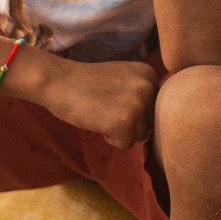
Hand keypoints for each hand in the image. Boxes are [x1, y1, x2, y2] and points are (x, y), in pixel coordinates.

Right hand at [38, 56, 156, 149]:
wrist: (57, 80)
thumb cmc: (86, 84)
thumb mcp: (123, 78)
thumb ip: (142, 93)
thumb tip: (163, 122)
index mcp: (149, 74)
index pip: (152, 109)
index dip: (129, 110)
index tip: (110, 96)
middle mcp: (149, 86)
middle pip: (148, 124)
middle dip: (126, 122)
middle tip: (103, 104)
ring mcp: (137, 104)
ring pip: (139, 136)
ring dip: (118, 130)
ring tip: (100, 110)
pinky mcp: (124, 121)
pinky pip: (125, 145)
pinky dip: (109, 138)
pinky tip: (97, 119)